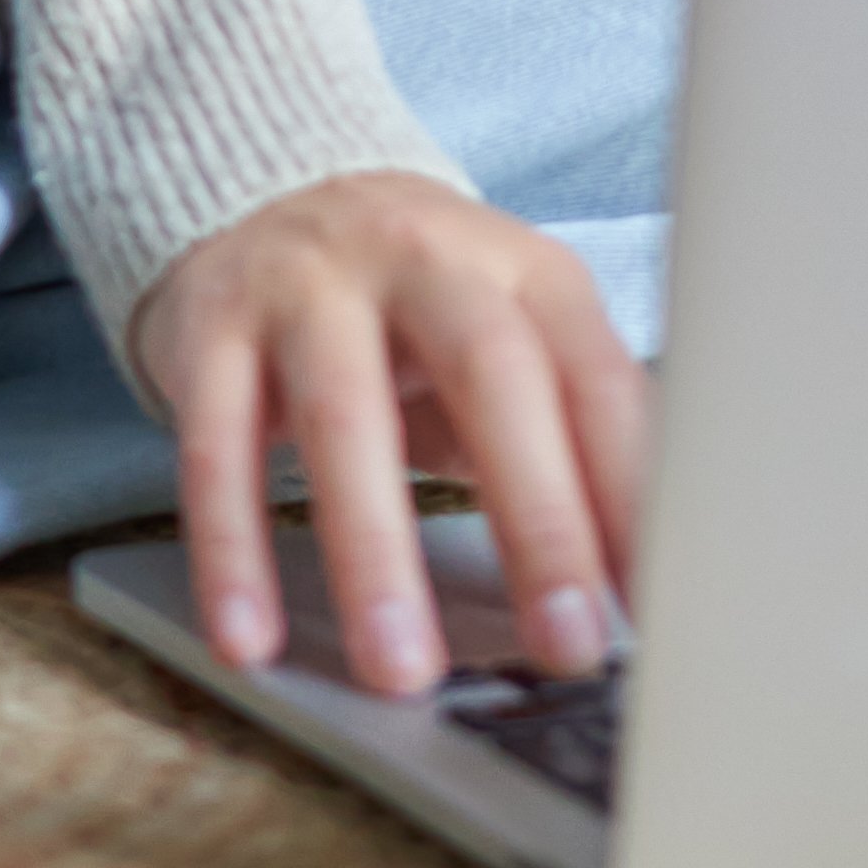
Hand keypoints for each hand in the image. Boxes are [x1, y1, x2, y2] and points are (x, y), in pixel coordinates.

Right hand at [130, 170, 646, 702]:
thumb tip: (643, 585)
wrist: (272, 197)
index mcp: (523, 269)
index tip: (654, 611)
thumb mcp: (515, 344)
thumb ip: (574, 440)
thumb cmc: (423, 314)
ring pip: (344, 413)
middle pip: (489, 371)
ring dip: (375, 552)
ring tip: (400, 670)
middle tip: (565, 644)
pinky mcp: (214, 324)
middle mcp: (423, 256)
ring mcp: (311, 283)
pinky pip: (217, 443)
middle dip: (536, 516)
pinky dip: (231, 549)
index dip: (630, 494)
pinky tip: (248, 636)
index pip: (595, 378)